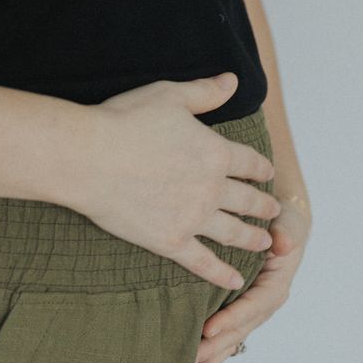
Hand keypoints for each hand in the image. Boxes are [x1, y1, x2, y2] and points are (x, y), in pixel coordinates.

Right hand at [69, 71, 277, 290]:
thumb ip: (205, 92)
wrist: (88, 158)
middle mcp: (212, 188)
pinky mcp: (170, 241)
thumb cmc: (123, 121)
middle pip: (248, 200)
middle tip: (274, 213)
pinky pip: (203, 262)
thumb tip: (232, 80)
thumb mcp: (169, 96)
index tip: (267, 174)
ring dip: (252, 238)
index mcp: (215, 152)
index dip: (261, 168)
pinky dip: (221, 274)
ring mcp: (193, 218)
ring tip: (264, 243)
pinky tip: (235, 281)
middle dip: (264, 206)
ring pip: (233, 232)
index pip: (250, 162)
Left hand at [189, 198, 309, 362]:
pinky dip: (211, 360)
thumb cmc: (281, 223)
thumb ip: (285, 234)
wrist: (281, 227)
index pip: (251, 306)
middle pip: (237, 332)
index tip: (207, 330)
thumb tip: (284, 244)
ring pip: (230, 343)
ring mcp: (251, 314)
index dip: (231, 319)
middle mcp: (263, 306)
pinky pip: (225, 341)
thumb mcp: (287, 224)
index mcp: (274, 287)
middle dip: (214, 352)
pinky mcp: (238, 316)